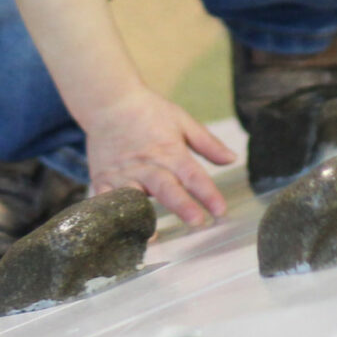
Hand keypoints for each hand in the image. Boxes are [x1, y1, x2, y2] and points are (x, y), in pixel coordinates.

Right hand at [83, 86, 236, 226]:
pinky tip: (117, 231)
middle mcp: (148, 165)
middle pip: (166, 188)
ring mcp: (124, 173)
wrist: (109, 101)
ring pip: (135, 197)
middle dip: (182, 205)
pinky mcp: (103, 179)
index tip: (220, 210)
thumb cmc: (149, 111)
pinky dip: (110, 215)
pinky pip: (105, 200)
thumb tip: (232, 159)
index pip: (193, 175)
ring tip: (152, 236)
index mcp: (170, 151)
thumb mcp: (182, 121)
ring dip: (144, 216)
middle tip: (197, 222)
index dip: (207, 193)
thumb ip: (208, 143)